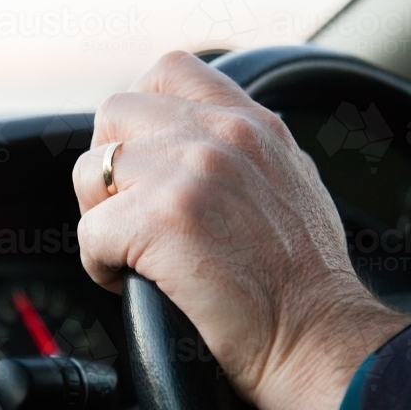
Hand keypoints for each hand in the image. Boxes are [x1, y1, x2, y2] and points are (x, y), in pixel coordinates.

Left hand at [72, 51, 410, 409]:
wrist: (322, 340)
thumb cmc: (306, 281)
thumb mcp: (289, 181)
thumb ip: (239, 150)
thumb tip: (185, 143)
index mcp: (249, 123)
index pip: (170, 70)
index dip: (139, 112)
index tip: (141, 157)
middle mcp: (220, 136)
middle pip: (113, 115)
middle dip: (109, 166)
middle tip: (129, 213)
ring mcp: (188, 174)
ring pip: (90, 171)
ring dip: (98, 216)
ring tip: (129, 251)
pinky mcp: (162, 221)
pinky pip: (89, 232)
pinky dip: (98, 263)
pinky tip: (127, 281)